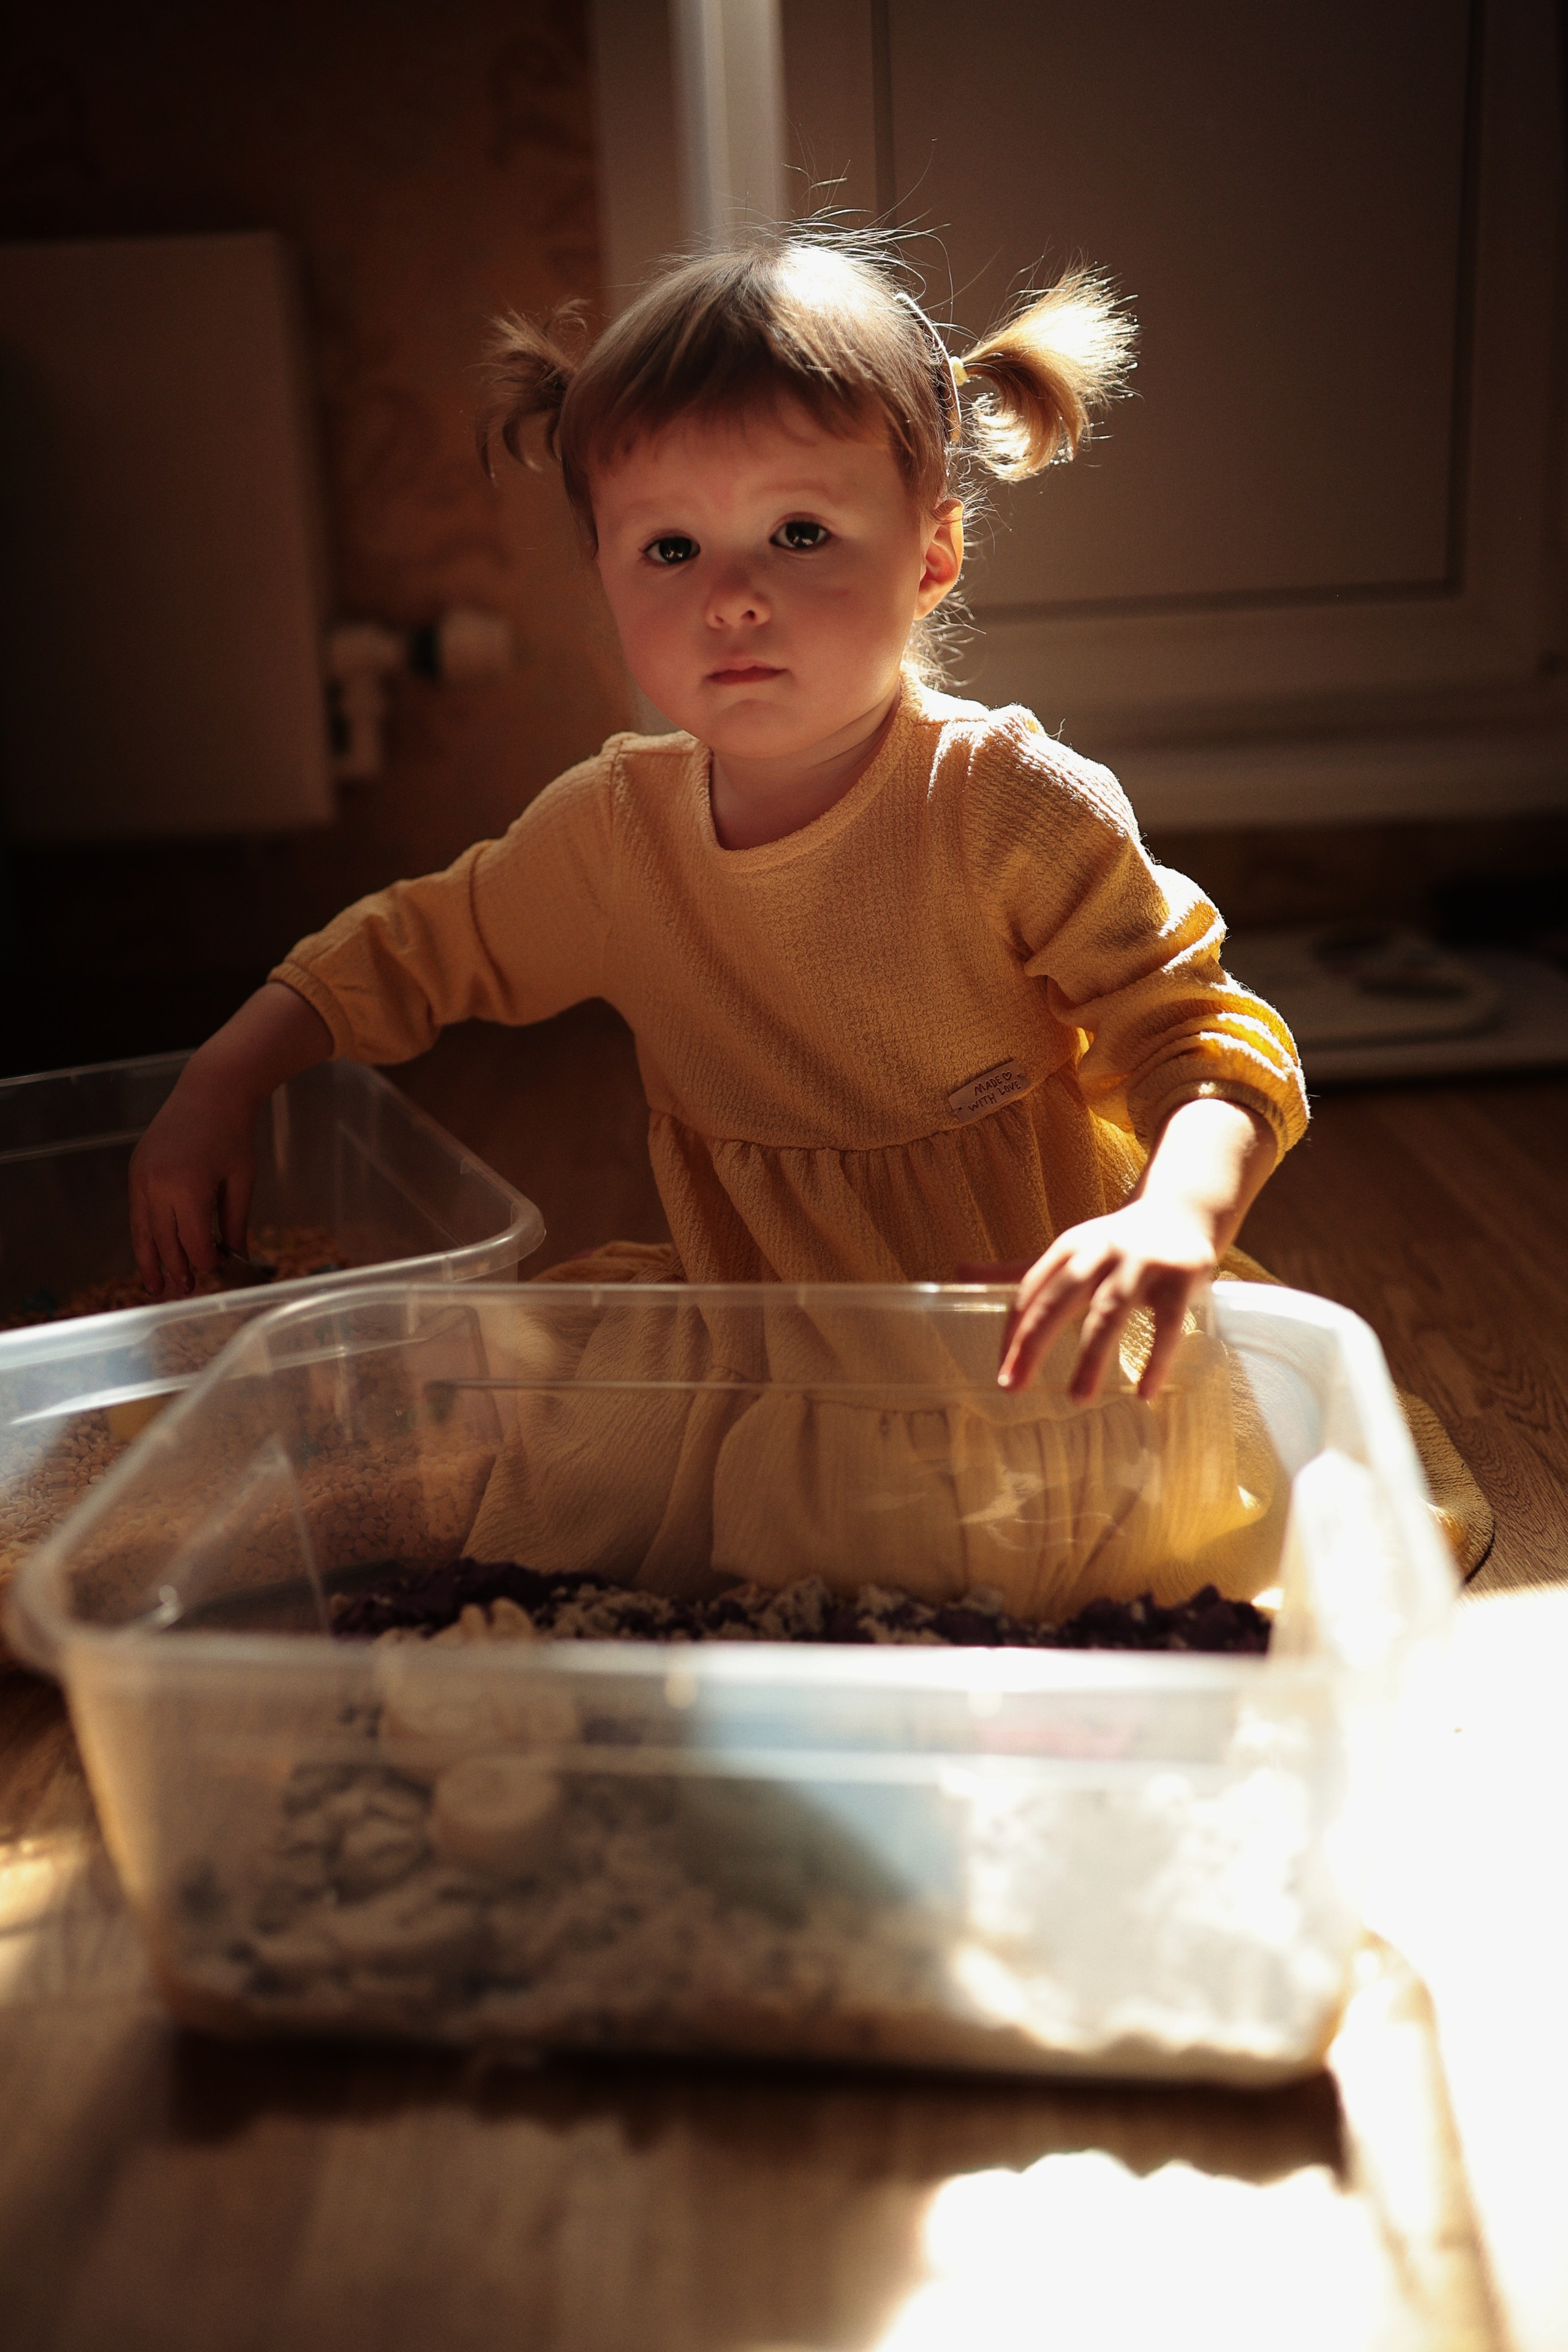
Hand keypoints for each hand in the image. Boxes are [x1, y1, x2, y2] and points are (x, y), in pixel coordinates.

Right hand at [129, 1067, 257, 1298]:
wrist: (210, 1091)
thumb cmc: (233, 1134)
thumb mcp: (241, 1181)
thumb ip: (236, 1222)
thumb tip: (236, 1257)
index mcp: (188, 1188)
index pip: (194, 1243)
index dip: (206, 1261)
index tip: (218, 1269)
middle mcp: (158, 1185)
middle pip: (165, 1242)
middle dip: (177, 1269)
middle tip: (186, 1292)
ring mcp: (141, 1177)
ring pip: (143, 1232)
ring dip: (150, 1261)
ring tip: (156, 1287)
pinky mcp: (135, 1171)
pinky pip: (137, 1213)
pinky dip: (143, 1235)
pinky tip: (150, 1252)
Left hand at [960, 1097, 1278, 1401]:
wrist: (1183, 1211)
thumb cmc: (1114, 1244)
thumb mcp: (1067, 1252)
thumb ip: (1017, 1271)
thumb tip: (958, 1270)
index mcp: (1069, 1246)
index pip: (1030, 1289)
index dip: (1013, 1331)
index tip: (1003, 1374)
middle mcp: (1100, 1250)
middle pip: (1060, 1297)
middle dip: (1033, 1342)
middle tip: (1014, 1387)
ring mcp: (1141, 1262)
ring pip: (1110, 1312)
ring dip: (1092, 1357)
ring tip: (1077, 1400)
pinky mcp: (1181, 1277)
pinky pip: (1166, 1325)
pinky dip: (1156, 1360)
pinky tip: (1144, 1393)